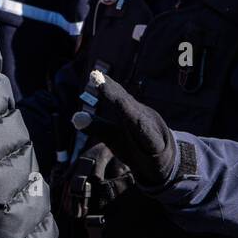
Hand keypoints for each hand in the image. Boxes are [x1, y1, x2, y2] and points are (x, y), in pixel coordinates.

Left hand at [89, 72, 176, 187]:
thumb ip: (97, 126)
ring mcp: (151, 132)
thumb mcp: (113, 136)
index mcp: (131, 112)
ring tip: (118, 102)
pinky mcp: (158, 149)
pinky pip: (152, 141)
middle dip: (114, 93)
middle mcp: (142, 117)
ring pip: (139, 121)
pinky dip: (146, 135)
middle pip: (127, 104)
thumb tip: (74, 118)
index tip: (94, 74)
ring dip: (129, 111)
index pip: (118, 98)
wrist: (163, 163)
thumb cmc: (136, 145)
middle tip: (99, 78)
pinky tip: (139, 127)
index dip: (107, 87)